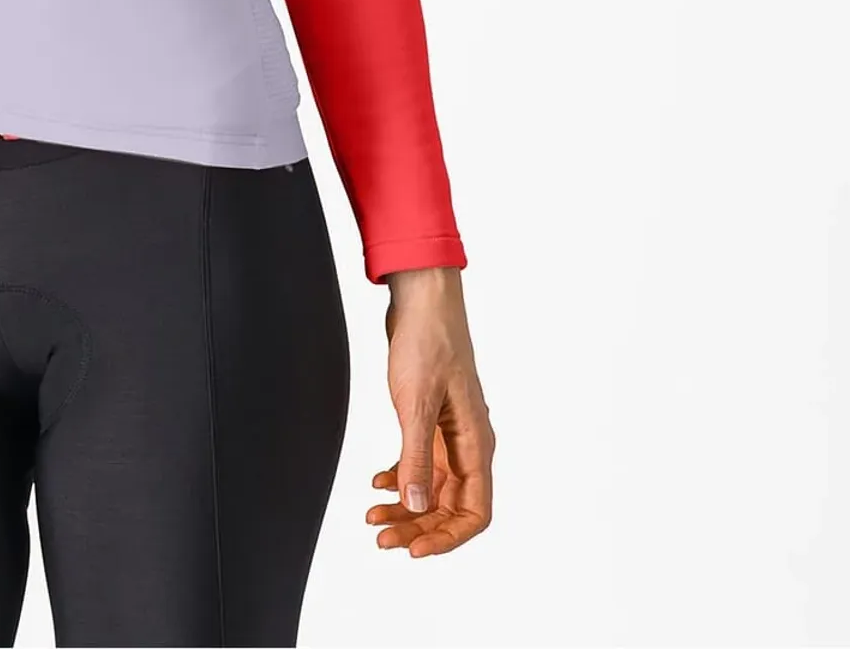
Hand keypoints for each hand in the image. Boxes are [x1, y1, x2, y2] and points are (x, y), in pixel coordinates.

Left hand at [365, 265, 493, 556]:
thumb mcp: (416, 402)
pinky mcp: (431, 421)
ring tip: (372, 517)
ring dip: (406, 507)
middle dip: (418, 527)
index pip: (475, 512)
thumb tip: (417, 506)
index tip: (414, 550)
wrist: (422, 300)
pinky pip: (421, 465)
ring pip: (433, 489)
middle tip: (382, 538)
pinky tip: (377, 483)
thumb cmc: (428, 343)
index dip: (448, 538)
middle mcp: (468, 445)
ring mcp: (449, 434)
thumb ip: (417, 457)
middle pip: (450, 507)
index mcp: (476, 444)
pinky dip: (401, 478)